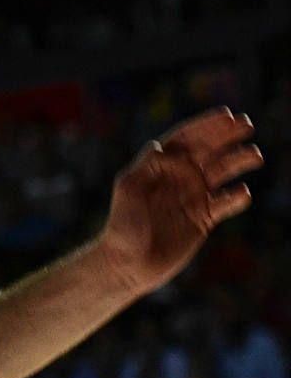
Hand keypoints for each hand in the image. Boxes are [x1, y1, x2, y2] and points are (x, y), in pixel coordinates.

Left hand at [97, 108, 263, 290]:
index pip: (185, 139)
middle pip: (207, 150)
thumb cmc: (123, 223)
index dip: (205, 126)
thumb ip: (147, 166)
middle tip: (247, 123)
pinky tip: (243, 192)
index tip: (226, 115)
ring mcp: (192, 197)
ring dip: (237, 161)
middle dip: (226, 135)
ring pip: (221, 173)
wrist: (129, 262)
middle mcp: (178, 177)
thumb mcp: (128, 189)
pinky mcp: (203, 219)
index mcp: (160, 166)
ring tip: (255, 154)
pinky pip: (225, 204)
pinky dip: (236, 197)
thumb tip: (163, 146)